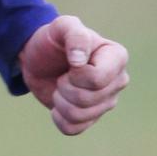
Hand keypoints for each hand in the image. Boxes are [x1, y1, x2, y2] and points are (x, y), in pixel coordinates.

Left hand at [18, 15, 128, 134]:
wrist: (38, 57)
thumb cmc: (54, 39)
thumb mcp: (61, 27)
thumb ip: (75, 35)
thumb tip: (80, 61)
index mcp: (117, 57)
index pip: (97, 79)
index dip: (76, 75)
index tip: (70, 62)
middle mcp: (117, 81)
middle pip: (87, 99)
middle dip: (65, 86)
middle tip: (63, 74)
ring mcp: (106, 102)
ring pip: (79, 115)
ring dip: (60, 101)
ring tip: (60, 86)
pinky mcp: (91, 118)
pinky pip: (72, 128)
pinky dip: (58, 117)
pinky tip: (58, 102)